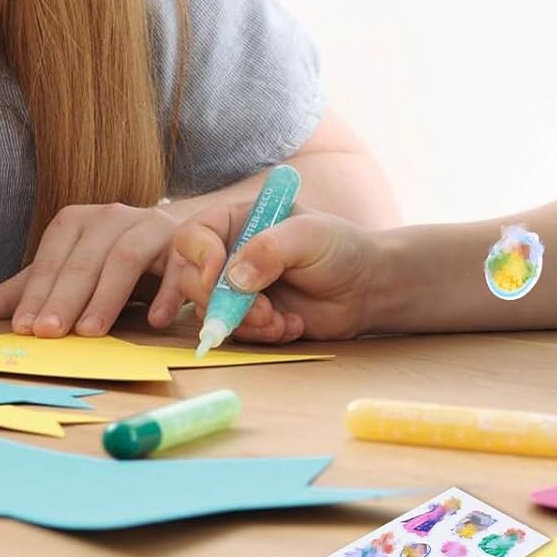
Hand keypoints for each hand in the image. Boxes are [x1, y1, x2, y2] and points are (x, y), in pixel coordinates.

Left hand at [0, 201, 182, 337]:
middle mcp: (113, 217)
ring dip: (108, 295)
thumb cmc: (109, 261)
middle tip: (50, 334)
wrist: (175, 238)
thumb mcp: (65, 271)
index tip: (24, 328)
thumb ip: (22, 292)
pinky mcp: (184, 243)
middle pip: (86, 257)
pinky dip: (167, 293)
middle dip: (66, 297)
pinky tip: (157, 320)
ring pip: (127, 256)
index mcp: (78, 222)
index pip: (53, 256)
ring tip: (91, 331)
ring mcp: (151, 227)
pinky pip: (176, 265)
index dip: (38, 292)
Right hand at [170, 202, 380, 342]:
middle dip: (222, 301)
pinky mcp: (248, 317)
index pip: (193, 236)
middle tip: (262, 311)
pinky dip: (260, 334)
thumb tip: (234, 278)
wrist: (364, 289)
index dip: (198, 256)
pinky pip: (235, 332)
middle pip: (191, 278)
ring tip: (281, 321)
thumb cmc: (339, 248)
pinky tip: (291, 326)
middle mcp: (229, 253)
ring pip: (210, 310)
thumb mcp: (308, 236)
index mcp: (237, 221)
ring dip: (244, 322)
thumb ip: (270, 250)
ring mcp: (236, 287)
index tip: (215, 276)